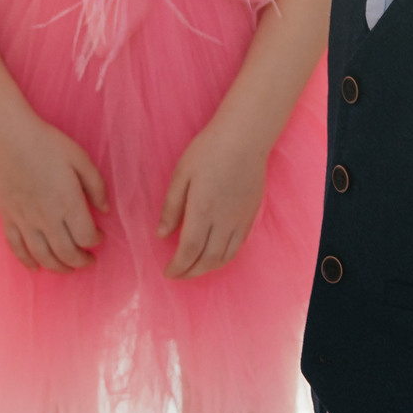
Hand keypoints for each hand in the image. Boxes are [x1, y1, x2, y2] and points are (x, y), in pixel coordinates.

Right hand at [0, 110, 108, 272]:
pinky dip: (27, 262)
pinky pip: (17, 248)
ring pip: (43, 256)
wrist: (7, 137)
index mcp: (68, 202)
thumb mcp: (80, 158)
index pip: (86, 237)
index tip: (99, 236)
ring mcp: (25, 220)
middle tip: (88, 260)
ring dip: (58, 267)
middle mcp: (47, 217)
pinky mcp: (8, 218)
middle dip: (80, 262)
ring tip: (67, 268)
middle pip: (66, 253)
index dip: (96, 241)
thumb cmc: (46, 143)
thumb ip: (96, 186)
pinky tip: (36, 268)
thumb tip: (105, 211)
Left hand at [158, 123, 267, 278]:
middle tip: (178, 275)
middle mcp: (224, 221)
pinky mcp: (251, 214)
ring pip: (226, 257)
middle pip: (208, 260)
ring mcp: (241, 219)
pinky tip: (215, 255)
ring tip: (194, 269)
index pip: (189, 251)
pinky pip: (239, 245)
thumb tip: (161, 235)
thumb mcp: (181, 174)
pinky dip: (225, 257)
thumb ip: (171, 207)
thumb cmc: (208, 150)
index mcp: (203, 211)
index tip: (167, 272)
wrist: (245, 137)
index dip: (178, 267)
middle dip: (191, 272)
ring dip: (208, 268)